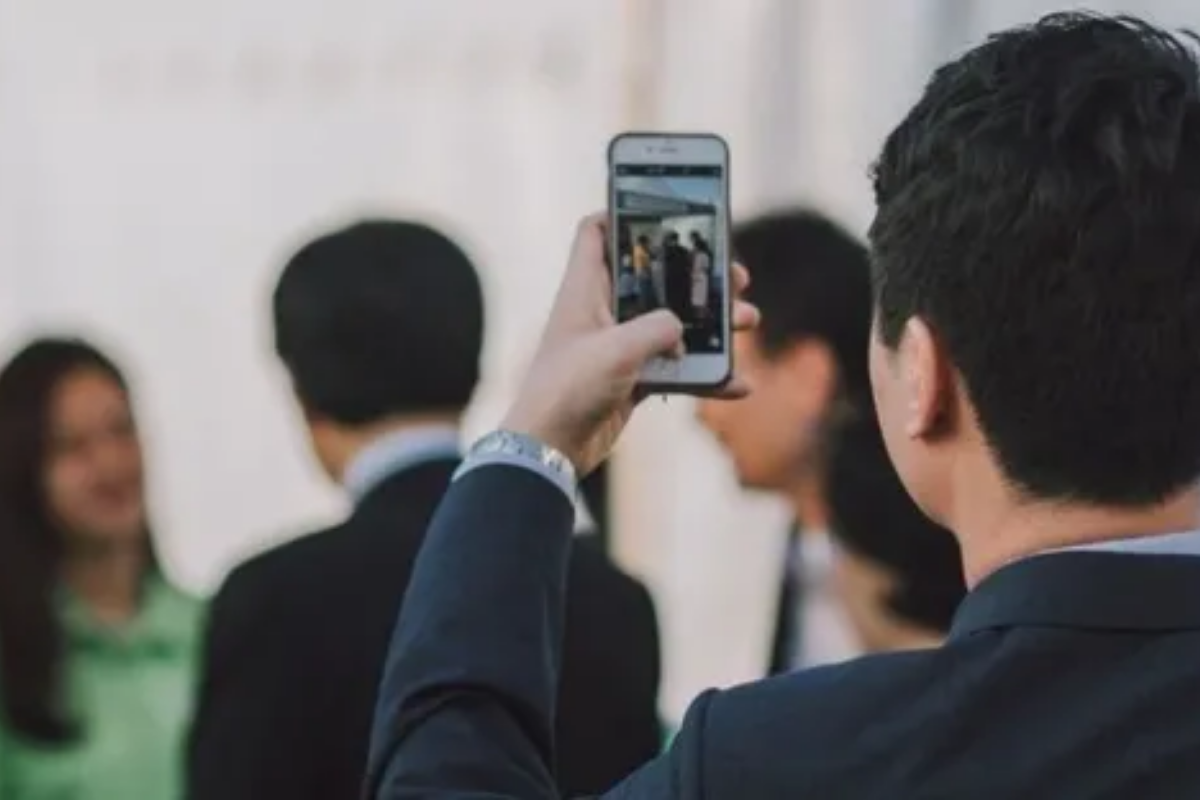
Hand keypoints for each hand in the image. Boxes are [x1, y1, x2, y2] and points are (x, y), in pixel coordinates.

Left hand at [501, 213, 759, 474]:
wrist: (549, 450)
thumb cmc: (567, 391)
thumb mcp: (616, 351)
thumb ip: (657, 328)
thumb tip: (681, 329)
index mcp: (586, 289)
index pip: (596, 232)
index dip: (622, 212)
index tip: (662, 208)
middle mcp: (602, 312)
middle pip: (654, 276)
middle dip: (695, 274)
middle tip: (732, 274)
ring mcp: (619, 346)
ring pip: (673, 322)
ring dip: (712, 323)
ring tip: (747, 320)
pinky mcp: (632, 378)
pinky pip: (677, 367)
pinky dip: (706, 374)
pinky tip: (737, 383)